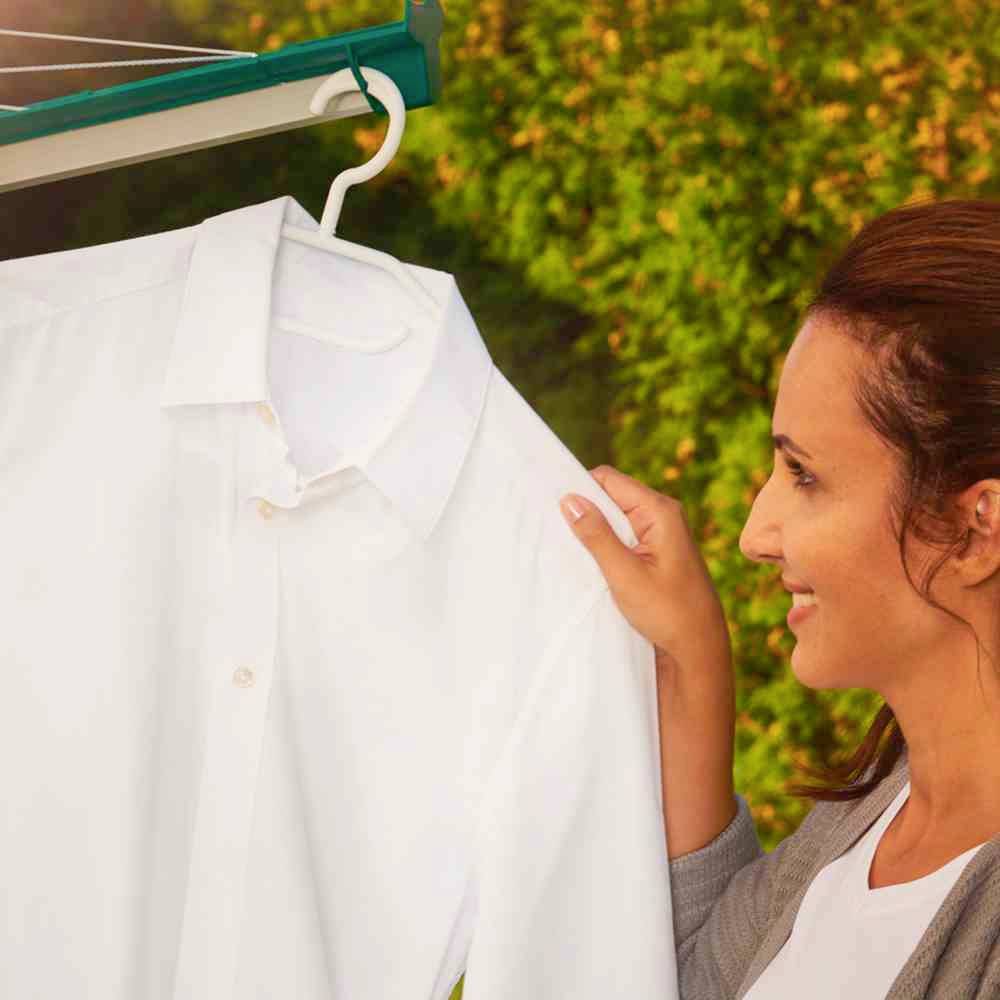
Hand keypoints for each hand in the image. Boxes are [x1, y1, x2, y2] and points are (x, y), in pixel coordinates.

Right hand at [559, 465, 731, 674]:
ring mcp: (660, 533)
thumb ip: (597, 535)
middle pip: (611, 496)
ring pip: (615, 517)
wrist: (699, 649)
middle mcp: (662, 515)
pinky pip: (623, 536)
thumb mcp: (625, 574)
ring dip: (594, 531)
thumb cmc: (669, 613)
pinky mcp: (656, 551)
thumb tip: (569, 500)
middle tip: (556, 530)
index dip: (580, 488)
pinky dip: (605, 544)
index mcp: (660, 511)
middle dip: (585, 510)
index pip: (609, 480)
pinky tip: (591, 561)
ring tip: (572, 548)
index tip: (553, 506)